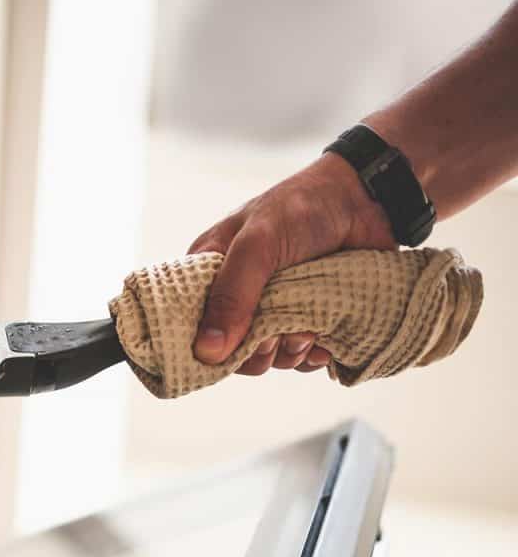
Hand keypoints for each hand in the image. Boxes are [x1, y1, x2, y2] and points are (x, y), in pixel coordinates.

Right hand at [187, 152, 395, 373]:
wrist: (366, 199)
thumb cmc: (303, 207)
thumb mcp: (257, 245)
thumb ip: (232, 295)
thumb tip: (207, 351)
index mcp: (212, 274)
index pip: (191, 323)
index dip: (205, 344)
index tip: (229, 348)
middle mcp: (239, 296)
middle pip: (233, 351)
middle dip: (256, 352)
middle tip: (274, 336)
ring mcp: (275, 310)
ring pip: (270, 357)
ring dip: (289, 352)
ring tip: (308, 330)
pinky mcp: (308, 319)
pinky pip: (303, 356)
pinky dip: (313, 354)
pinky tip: (323, 339)